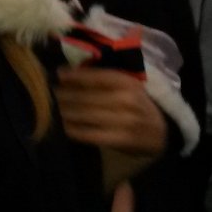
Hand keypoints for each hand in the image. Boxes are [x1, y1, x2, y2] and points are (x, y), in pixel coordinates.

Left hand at [56, 67, 166, 188]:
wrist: (161, 133)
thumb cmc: (139, 105)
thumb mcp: (129, 85)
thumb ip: (105, 78)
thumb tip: (70, 71)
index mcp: (128, 82)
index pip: (95, 76)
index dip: (74, 76)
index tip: (58, 74)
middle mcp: (126, 99)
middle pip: (86, 96)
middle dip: (64, 95)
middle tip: (50, 94)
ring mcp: (124, 121)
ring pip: (85, 115)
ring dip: (65, 112)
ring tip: (54, 109)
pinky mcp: (120, 140)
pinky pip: (90, 134)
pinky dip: (74, 130)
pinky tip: (64, 126)